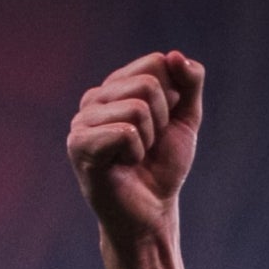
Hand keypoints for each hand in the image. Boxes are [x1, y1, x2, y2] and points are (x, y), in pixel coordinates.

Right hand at [68, 51, 204, 239]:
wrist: (152, 213)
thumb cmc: (163, 168)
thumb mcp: (185, 120)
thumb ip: (189, 83)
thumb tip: (175, 55)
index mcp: (116, 86)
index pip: (156, 63)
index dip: (172, 98)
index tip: (162, 125)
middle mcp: (95, 97)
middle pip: (148, 85)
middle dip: (162, 121)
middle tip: (149, 146)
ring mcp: (82, 120)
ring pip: (137, 109)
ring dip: (148, 140)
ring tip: (135, 157)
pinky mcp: (79, 145)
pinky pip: (124, 133)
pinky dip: (135, 153)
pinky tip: (123, 166)